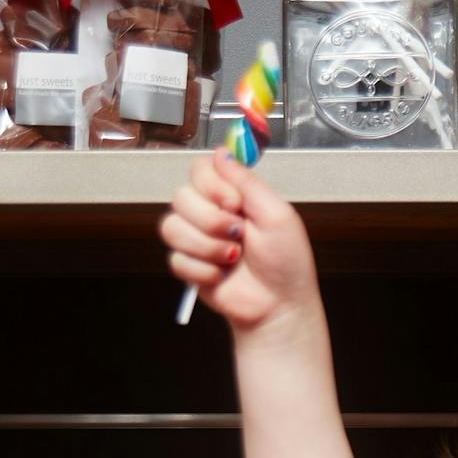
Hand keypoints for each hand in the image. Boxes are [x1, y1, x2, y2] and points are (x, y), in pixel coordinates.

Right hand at [160, 150, 318, 334]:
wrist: (279, 306)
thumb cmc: (286, 263)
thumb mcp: (277, 214)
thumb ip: (247, 181)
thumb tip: (221, 152)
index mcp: (232, 196)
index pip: (200, 169)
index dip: (211, 184)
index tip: (234, 202)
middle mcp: (211, 213)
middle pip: (180, 196)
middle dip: (211, 220)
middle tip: (239, 235)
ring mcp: (197, 240)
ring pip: (171, 226)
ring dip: (206, 246)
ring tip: (232, 258)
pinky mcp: (189, 267)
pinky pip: (176, 259)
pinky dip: (203, 270)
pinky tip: (222, 276)